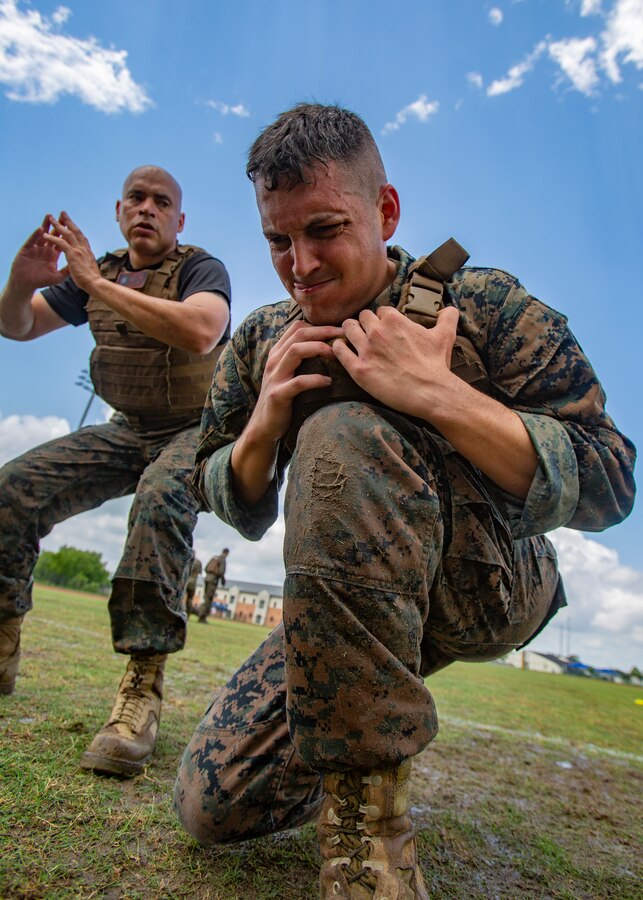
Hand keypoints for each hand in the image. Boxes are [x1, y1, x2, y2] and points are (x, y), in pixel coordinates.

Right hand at [9, 216, 68, 291]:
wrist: (26, 284)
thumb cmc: (40, 281)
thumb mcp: (58, 276)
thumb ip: (67, 270)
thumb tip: (78, 265)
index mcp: (53, 254)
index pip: (62, 241)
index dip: (66, 234)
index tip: (72, 225)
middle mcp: (45, 249)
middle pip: (53, 235)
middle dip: (58, 225)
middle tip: (63, 214)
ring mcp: (35, 248)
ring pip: (42, 234)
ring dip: (46, 225)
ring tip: (50, 216)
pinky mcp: (26, 250)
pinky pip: (32, 241)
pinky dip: (36, 235)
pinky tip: (41, 229)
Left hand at [42, 212, 99, 292]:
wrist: (95, 284)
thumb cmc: (93, 280)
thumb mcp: (89, 269)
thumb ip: (85, 264)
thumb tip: (84, 265)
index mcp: (88, 251)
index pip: (81, 237)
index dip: (76, 230)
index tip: (72, 225)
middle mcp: (84, 248)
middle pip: (75, 231)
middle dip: (68, 221)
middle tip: (62, 213)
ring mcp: (78, 250)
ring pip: (67, 234)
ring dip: (58, 225)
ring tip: (51, 219)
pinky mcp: (73, 254)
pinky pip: (61, 243)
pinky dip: (53, 238)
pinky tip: (46, 235)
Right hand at [248, 319, 342, 444]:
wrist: (264, 425)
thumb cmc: (282, 398)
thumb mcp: (287, 374)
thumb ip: (300, 359)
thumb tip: (327, 346)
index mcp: (277, 353)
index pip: (297, 327)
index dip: (321, 326)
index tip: (340, 331)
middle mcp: (274, 361)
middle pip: (299, 334)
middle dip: (324, 332)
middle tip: (344, 336)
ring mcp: (275, 377)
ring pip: (296, 351)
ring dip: (319, 349)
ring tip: (337, 355)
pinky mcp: (278, 395)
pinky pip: (299, 382)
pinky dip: (316, 380)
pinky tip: (328, 382)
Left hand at [332, 305, 460, 420]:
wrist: (430, 392)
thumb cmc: (436, 365)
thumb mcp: (445, 336)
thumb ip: (447, 318)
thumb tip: (449, 310)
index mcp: (394, 319)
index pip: (380, 311)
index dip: (381, 319)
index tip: (384, 328)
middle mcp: (377, 331)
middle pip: (362, 317)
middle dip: (365, 324)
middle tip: (368, 335)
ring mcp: (366, 350)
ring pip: (348, 329)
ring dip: (350, 332)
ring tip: (353, 340)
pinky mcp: (358, 369)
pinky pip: (339, 351)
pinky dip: (339, 348)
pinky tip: (342, 350)